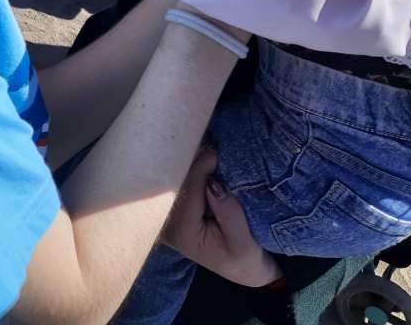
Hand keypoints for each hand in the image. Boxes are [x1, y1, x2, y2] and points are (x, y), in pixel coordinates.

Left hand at [162, 148, 282, 287]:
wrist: (239, 267)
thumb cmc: (243, 258)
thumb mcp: (243, 242)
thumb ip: (229, 213)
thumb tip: (215, 182)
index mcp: (182, 233)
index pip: (188, 192)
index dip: (200, 168)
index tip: (215, 150)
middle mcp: (167, 223)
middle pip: (176, 182)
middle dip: (192, 160)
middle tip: (209, 142)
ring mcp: (167, 214)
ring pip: (175, 178)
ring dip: (190, 161)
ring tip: (205, 144)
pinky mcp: (173, 206)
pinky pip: (178, 180)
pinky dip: (190, 167)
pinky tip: (201, 154)